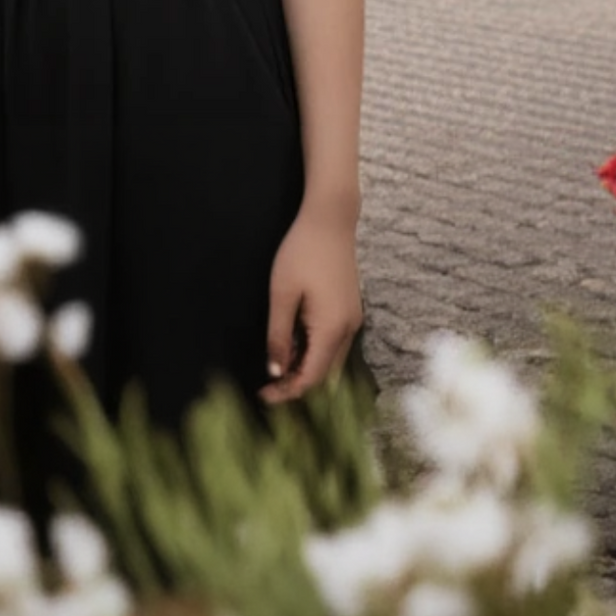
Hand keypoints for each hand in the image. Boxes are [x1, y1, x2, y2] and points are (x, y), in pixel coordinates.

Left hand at [259, 207, 363, 403]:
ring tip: (276, 368)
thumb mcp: (282, 294)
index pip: (312, 377)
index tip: (263, 396)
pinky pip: (333, 344)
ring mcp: (352, 320)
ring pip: (330, 360)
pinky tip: (293, 347)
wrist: (330, 220)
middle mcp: (348, 330)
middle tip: (267, 387)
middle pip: (324, 374)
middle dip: (297, 385)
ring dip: (306, 369)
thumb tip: (275, 371)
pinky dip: (314, 353)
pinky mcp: (349, 310)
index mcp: (332, 329)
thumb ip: (279, 335)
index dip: (288, 392)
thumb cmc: (301, 252)